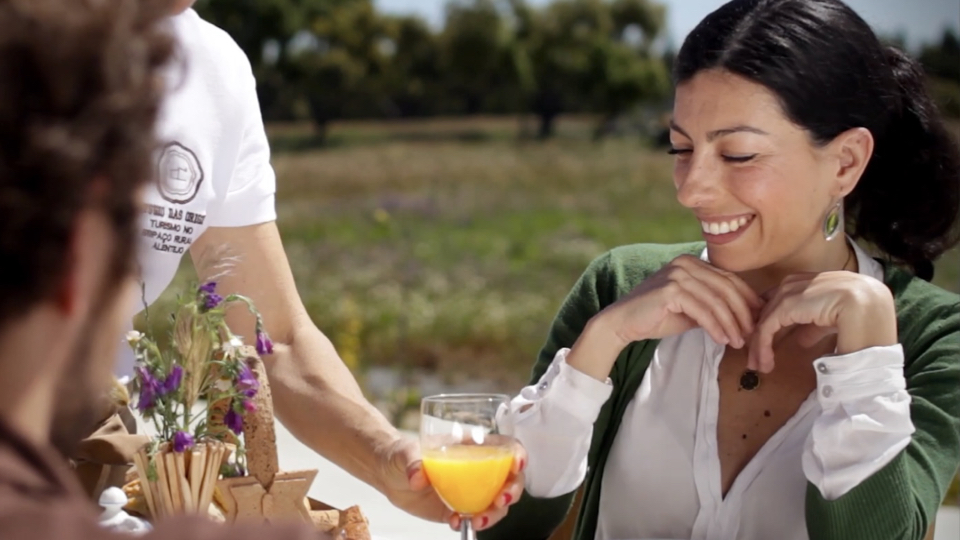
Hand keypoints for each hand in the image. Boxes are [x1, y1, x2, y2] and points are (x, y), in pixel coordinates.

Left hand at [378, 437, 526, 531]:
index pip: (506, 448)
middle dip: (513, 491)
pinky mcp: (459, 508)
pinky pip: (475, 518)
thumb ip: (413, 462)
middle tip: (500, 501)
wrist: (389, 475)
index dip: (518, 455)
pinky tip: (455, 522)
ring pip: (498, 503)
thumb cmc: (402, 453)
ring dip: (495, 514)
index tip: (517, 465)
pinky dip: (471, 523)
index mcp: (473, 447)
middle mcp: (479, 470)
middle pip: (510, 479)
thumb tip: (417, 476)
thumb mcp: (407, 452)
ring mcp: (472, 491)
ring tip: (477, 520)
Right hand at [599, 254, 762, 348]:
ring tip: (738, 342)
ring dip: (731, 324)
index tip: (758, 319)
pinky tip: (722, 340)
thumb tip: (745, 315)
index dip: (747, 299)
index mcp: (691, 262)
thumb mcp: (691, 308)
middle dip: (743, 313)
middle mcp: (685, 263)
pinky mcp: (671, 290)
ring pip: (716, 300)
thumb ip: (712, 304)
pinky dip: (716, 326)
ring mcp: (677, 274)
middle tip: (752, 334)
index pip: (729, 278)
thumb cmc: (657, 316)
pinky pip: (702, 310)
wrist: (623, 322)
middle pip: (726, 287)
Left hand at [748, 272, 896, 372]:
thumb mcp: (838, 324)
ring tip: (757, 365)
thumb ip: (817, 326)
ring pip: (771, 314)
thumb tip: (799, 338)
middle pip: (777, 302)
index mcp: (830, 280)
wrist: (876, 322)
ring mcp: (803, 287)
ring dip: (760, 342)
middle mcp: (814, 278)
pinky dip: (763, 343)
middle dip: (763, 330)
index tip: (766, 339)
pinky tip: (763, 360)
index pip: (792, 293)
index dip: (776, 316)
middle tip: (755, 357)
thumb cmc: (869, 329)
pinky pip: (770, 323)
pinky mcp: (793, 302)